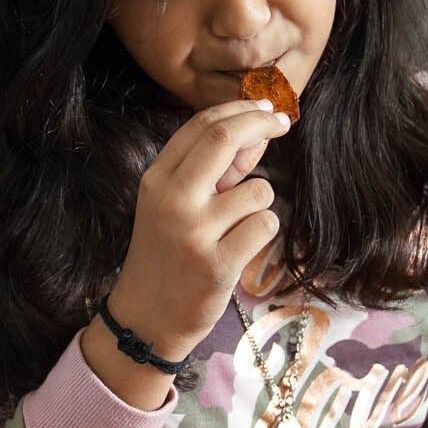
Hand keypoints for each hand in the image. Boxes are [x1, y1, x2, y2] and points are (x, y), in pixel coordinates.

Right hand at [100, 99, 291, 369]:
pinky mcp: (218, 264)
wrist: (145, 317)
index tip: (265, 109)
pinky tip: (240, 250)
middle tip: (283, 123)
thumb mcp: (172, 207)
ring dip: (259, 205)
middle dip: (260, 124)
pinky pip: (266, 226)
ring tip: (234, 230)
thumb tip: (256, 136)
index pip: (201, 126)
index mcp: (156, 180)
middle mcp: (171, 200)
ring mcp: (194, 232)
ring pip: (258, 190)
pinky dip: (262, 234)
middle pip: (224, 139)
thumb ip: (209, 173)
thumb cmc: (165, 256)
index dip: (239, 110)